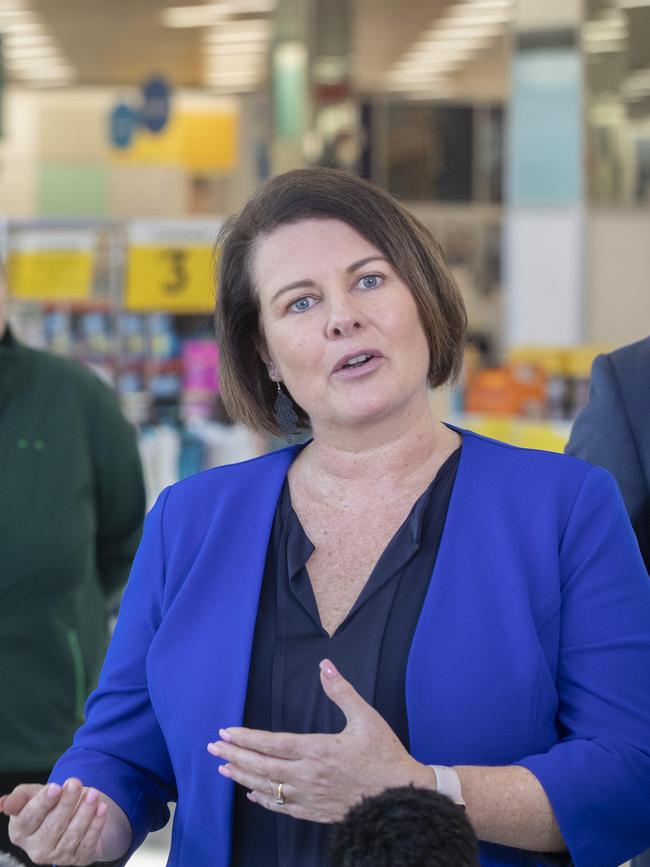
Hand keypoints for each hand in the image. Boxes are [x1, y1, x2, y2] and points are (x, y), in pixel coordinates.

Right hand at [0, 778, 107, 864]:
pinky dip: (96, 825)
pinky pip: (89, 842)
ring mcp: (58, 857)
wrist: (69, 819)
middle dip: (66, 803)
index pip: (29, 819)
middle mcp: (37, 849)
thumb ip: (19, 798)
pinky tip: (101, 808)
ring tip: (93, 793)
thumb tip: (3, 804)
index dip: (42, 803)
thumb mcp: (31, 797)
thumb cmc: (46, 805)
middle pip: (53, 826)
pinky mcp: (79, 858)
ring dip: (85, 813)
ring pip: (73, 834)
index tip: (55, 787)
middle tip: (76, 782)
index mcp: (21, 833)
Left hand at [207, 658, 434, 822]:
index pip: (272, 743)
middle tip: (212, 747)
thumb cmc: (384, 756)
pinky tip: (253, 793)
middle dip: (234, 755)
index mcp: (318, 750)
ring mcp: (309, 797)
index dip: (246, 738)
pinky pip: (282, 807)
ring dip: (243, 777)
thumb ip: (342, 691)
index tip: (226, 731)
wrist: (400, 797)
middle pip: (262, 766)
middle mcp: (308, 775)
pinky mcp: (315, 812)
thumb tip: (325, 665)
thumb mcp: (366, 718)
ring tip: (224, 768)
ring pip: (268, 788)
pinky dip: (264, 799)